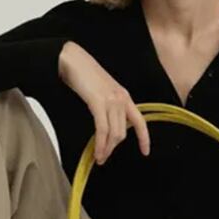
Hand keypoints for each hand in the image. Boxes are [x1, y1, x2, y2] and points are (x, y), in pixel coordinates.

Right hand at [58, 41, 150, 164]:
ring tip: (99, 158)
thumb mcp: (103, 92)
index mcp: (125, 97)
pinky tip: (96, 152)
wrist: (73, 59)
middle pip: (123, 132)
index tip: (145, 152)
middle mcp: (122, 99)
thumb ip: (109, 107)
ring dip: (106, 149)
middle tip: (103, 158)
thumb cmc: (84, 74)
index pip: (140, 122)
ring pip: (114, 134)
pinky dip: (100, 144)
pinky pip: (103, 130)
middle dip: (113, 148)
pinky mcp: (98, 103)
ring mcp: (111, 101)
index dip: (144, 138)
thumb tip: (107, 128)